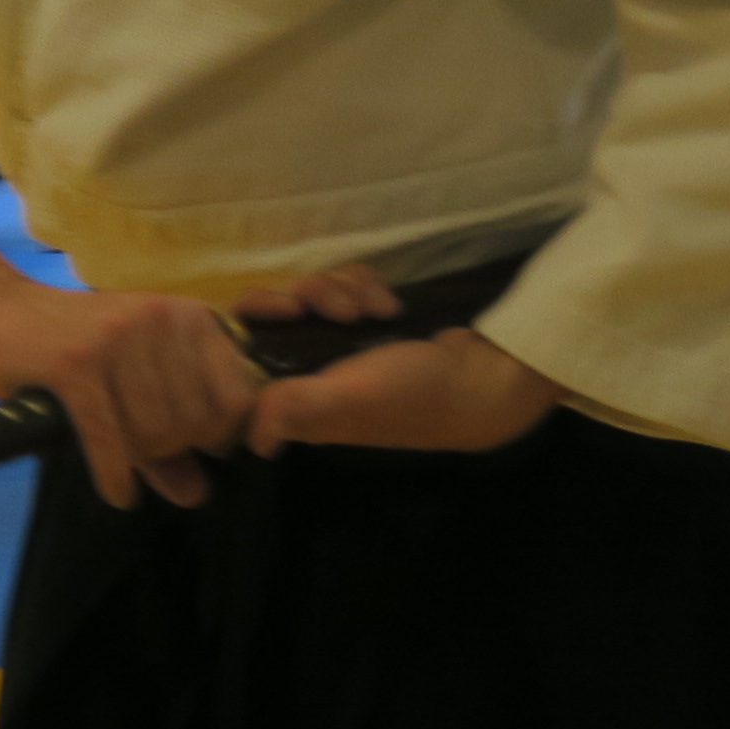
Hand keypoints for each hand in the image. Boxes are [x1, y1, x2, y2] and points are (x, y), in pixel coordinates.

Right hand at [0, 232, 263, 509]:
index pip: (238, 398)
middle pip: (195, 423)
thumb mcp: (127, 384)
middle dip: (170, 450)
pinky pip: (111, 438)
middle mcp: (162, 320)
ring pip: (155, 432)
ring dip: (138, 461)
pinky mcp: (77, 363)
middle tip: (138, 448)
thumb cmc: (63, 346)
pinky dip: (114, 475)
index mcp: (189, 316)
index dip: (219, 435)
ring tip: (117, 454)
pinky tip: (115, 490)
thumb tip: (198, 495)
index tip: (194, 447)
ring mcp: (119, 338)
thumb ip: (168, 438)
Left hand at [230, 262, 563, 458]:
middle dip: (313, 296)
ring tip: (380, 311)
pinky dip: (367, 289)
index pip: (246, 355)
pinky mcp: (366, 325)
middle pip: (278, 310)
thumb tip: (253, 441)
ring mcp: (338, 346)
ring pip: (314, 291)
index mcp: (297, 398)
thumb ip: (298, 409)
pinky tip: (391, 307)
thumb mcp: (352, 401)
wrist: (483, 378)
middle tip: (345, 310)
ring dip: (345, 291)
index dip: (257, 322)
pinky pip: (345, 287)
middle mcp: (311, 373)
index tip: (288, 308)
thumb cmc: (415, 395)